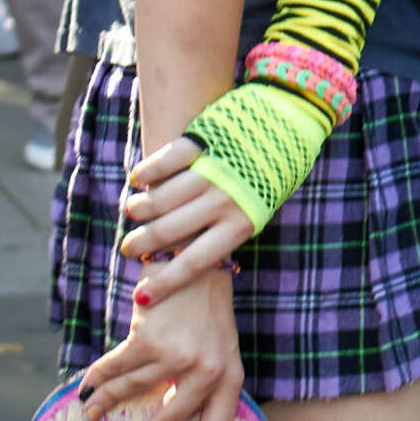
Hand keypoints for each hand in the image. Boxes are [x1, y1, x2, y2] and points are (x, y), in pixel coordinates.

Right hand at [79, 267, 243, 420]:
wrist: (194, 260)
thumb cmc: (205, 314)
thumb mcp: (218, 353)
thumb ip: (202, 389)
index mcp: (230, 380)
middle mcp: (207, 373)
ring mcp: (177, 357)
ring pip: (132, 392)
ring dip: (106, 404)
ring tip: (90, 414)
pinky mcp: (149, 341)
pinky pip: (115, 369)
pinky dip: (97, 379)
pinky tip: (86, 389)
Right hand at [117, 130, 257, 299]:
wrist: (290, 122)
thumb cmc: (271, 174)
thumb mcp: (258, 209)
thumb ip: (226, 229)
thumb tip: (187, 254)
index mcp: (242, 225)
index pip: (195, 263)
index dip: (165, 283)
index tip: (142, 298)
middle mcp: (225, 200)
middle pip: (170, 232)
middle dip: (143, 245)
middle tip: (129, 249)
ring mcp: (212, 170)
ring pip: (162, 198)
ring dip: (141, 208)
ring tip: (132, 211)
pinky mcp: (203, 140)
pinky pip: (165, 162)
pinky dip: (147, 172)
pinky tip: (138, 179)